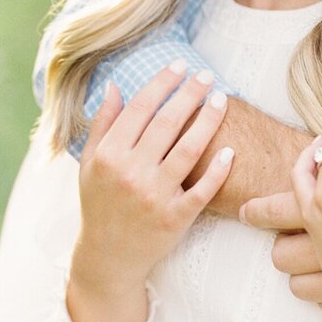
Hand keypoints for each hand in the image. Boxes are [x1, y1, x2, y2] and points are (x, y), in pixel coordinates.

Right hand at [72, 63, 233, 294]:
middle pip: (167, 123)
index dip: (162, 83)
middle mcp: (131, 173)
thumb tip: (115, 86)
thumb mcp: (89, 164)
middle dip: (190, 94)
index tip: (180, 65)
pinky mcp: (175, 219)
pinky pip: (202, 190)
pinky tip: (232, 150)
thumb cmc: (99, 203)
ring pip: (189, 150)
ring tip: (222, 99)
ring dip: (208, 121)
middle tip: (207, 75)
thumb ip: (102, 124)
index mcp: (109, 156)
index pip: (140, 109)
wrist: (108, 257)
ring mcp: (154, 197)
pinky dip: (218, 170)